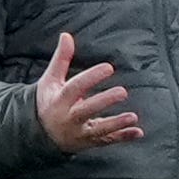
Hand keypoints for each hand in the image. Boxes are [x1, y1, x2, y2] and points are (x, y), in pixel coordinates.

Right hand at [35, 33, 142, 152]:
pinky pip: (107, 141)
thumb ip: (61, 59)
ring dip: (116, 124)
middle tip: (123, 92)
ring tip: (133, 117)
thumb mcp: (50, 80)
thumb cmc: (48, 101)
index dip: (91, 78)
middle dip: (104, 102)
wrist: (41, 134)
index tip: (108, 67)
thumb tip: (66, 36)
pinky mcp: (89, 142)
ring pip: (98, 130)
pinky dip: (122, 137)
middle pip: (86, 111)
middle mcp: (68, 119)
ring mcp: (79, 133)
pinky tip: (138, 132)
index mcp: (58, 101)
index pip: (74, 89)